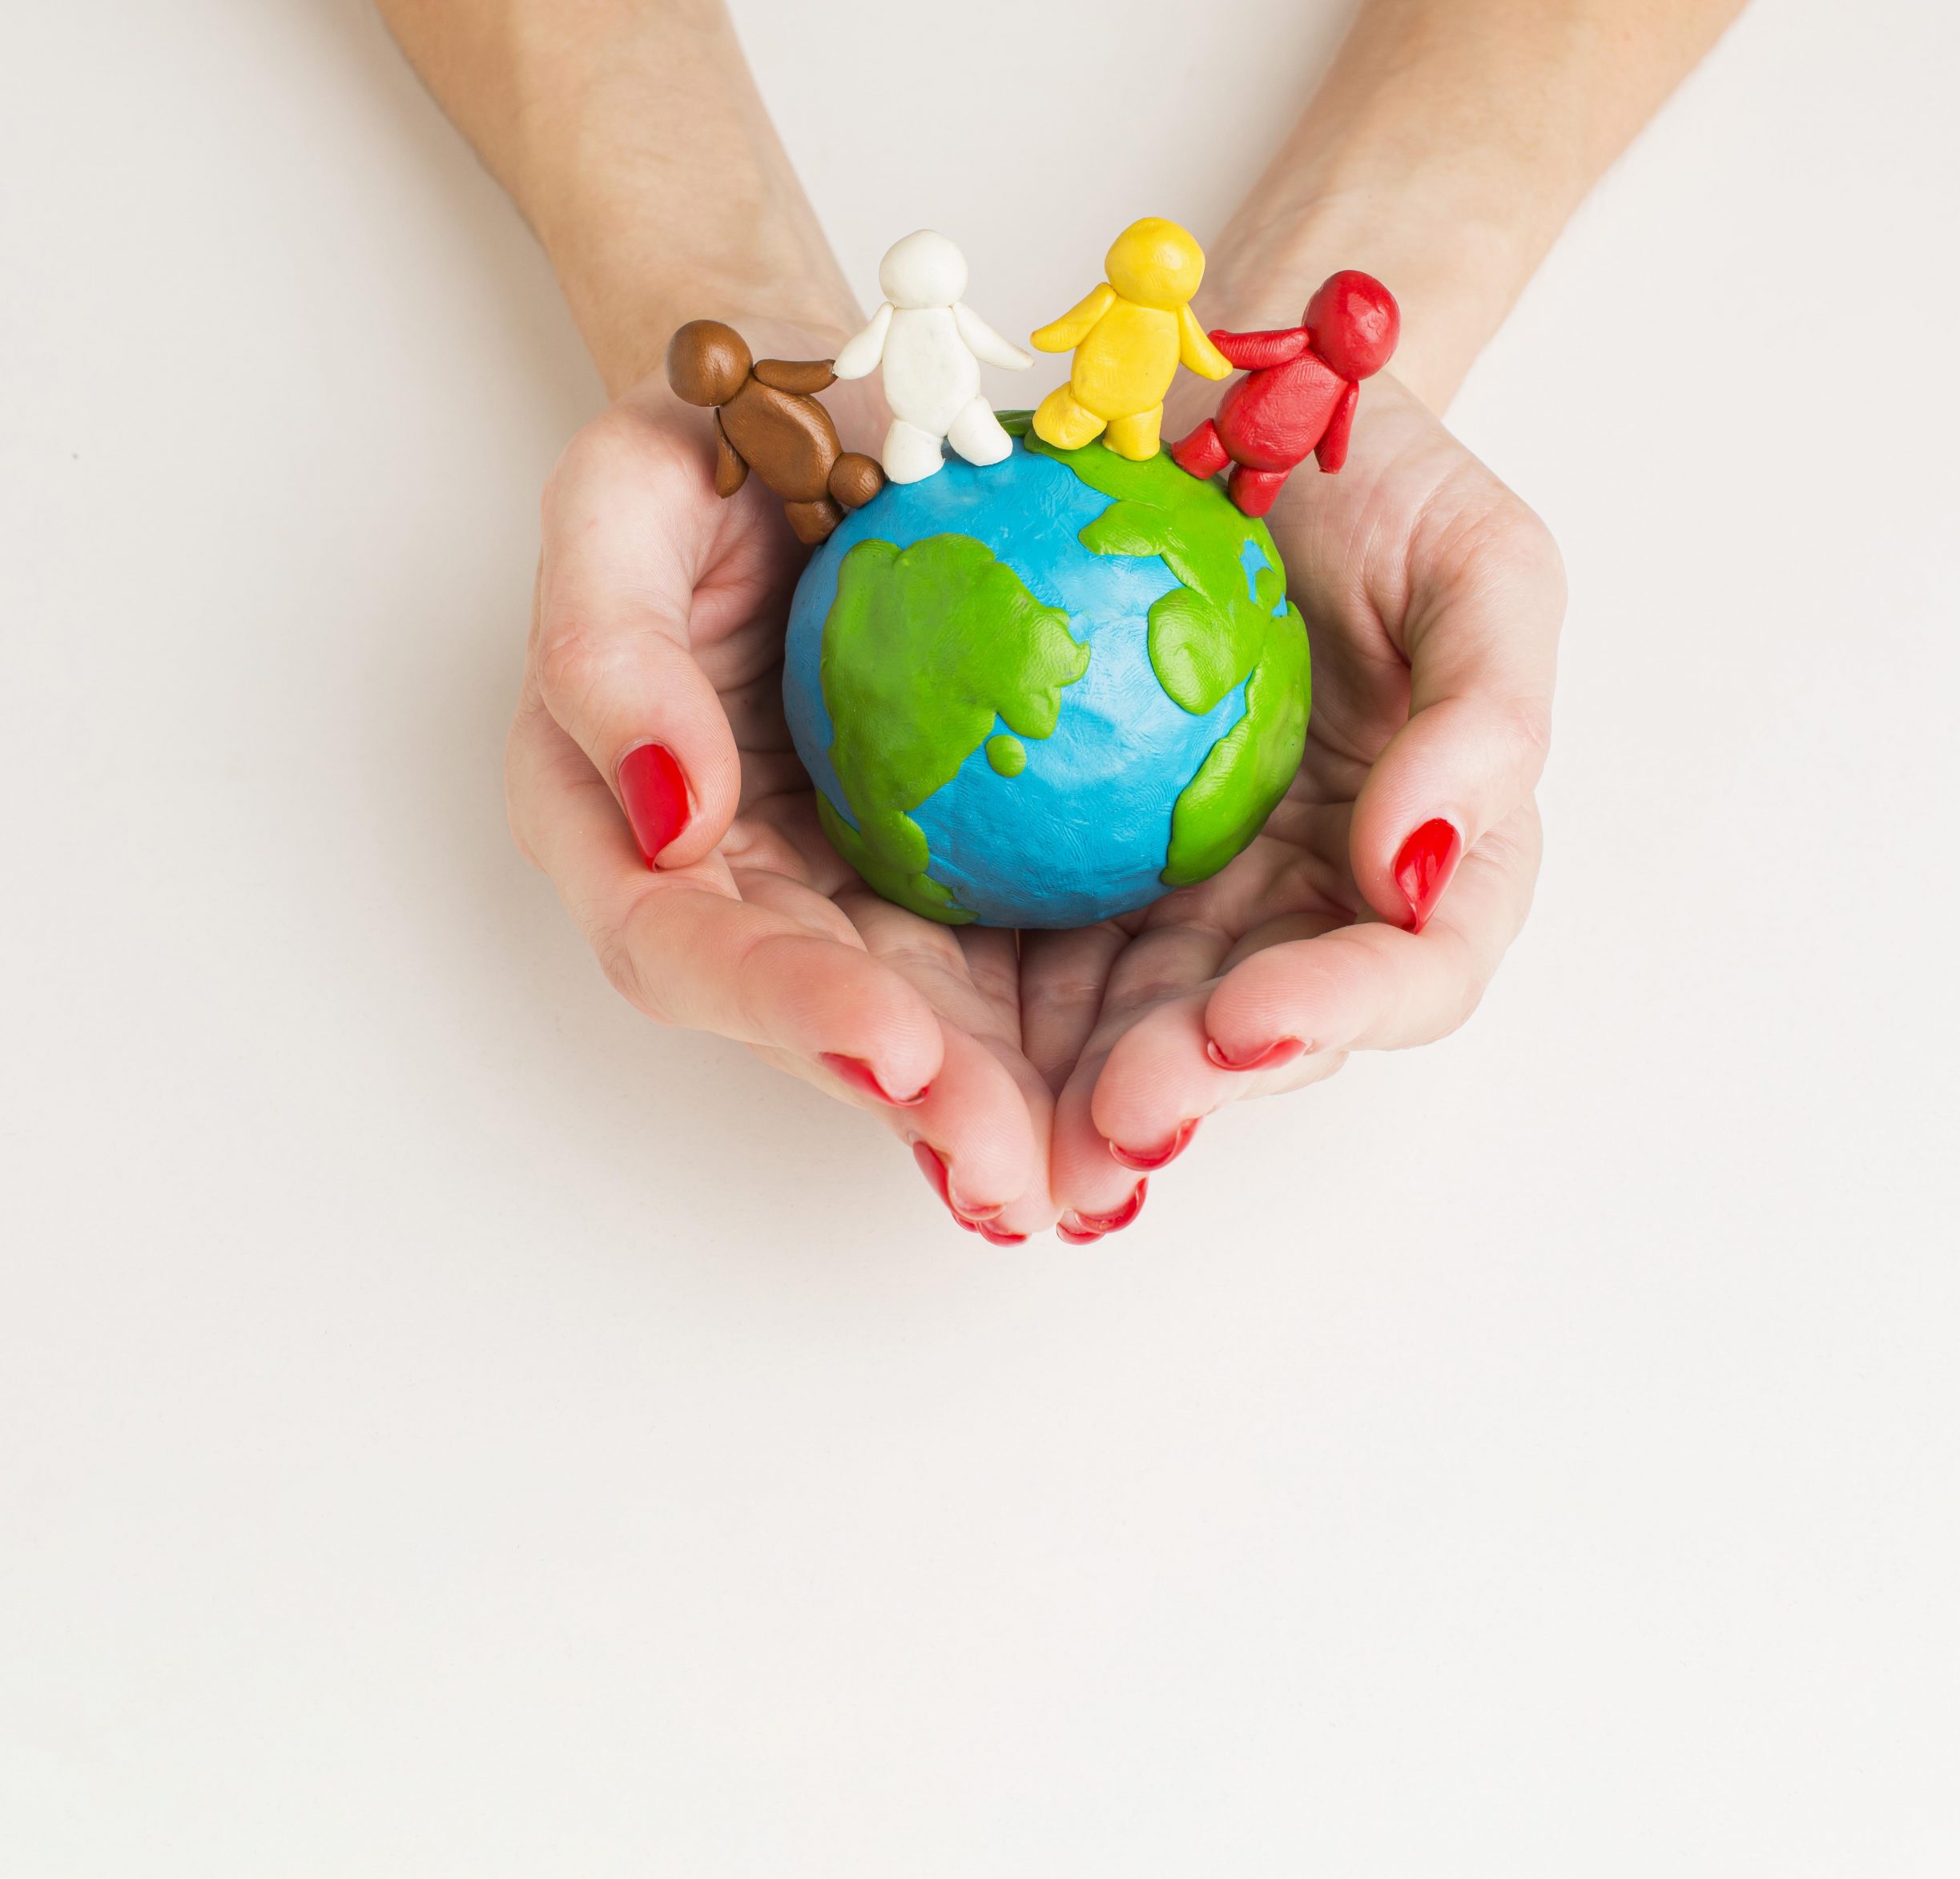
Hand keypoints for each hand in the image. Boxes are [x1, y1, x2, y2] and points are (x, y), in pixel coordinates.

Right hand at [506, 355, 1066, 1239]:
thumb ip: (607, 648)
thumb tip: (676, 818)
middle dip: (921, 1110)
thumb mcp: (625, 495)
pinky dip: (1078, 1042)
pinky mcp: (958, 885)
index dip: (782, 1003)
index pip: (687, 946)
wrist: (837, 425)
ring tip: (1098, 1175)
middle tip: (1023, 1167)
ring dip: (1008, 1115)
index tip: (894, 1041)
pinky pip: (1019, 975)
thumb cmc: (712, 450)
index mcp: (630, 830)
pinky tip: (1155, 1089)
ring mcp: (855, 900)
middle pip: (822, 1030)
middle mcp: (741, 895)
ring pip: (930, 1035)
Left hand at [1025, 375, 1563, 1238]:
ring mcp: (1180, 898)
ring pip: (1131, 1025)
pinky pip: (1022, 956)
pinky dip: (984, 1016)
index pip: (1409, 970)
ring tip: (1011, 1140)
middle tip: (1108, 1121)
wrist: (1234, 413)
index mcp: (1419, 862)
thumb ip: (1486, 713)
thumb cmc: (1381, 486)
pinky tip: (924, 1058)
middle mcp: (1300, 905)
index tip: (1253, 1016)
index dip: (1340, 1011)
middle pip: (1253, 1035)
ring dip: (1074, 1093)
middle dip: (1186, 1089)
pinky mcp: (1068, 871)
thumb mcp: (1478, 565)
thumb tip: (1418, 861)